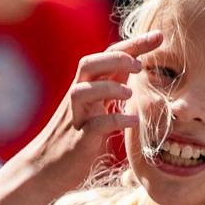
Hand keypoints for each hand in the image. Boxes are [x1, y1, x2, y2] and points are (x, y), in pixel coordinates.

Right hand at [13, 31, 158, 194]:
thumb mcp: (94, 106)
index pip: (108, 56)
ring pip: (83, 91)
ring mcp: (76, 117)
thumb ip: (110, 84)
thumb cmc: (75, 136)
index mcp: (86, 86)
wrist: (45, 169)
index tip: (159, 35)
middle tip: (140, 66)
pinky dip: (114, 120)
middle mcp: (77, 97)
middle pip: (89, 64)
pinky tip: (132, 121)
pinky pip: (94, 125)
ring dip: (108, 87)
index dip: (133, 44)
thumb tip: (132, 64)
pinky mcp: (78, 140)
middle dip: (116, 59)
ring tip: (130, 93)